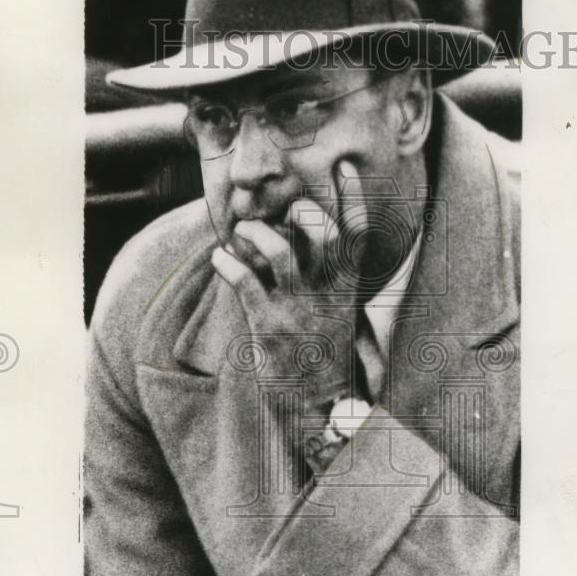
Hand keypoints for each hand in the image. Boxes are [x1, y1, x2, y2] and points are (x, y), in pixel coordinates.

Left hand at [211, 160, 361, 414]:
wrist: (319, 408)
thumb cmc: (325, 358)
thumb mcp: (341, 317)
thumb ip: (334, 283)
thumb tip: (320, 250)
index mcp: (346, 289)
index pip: (357, 236)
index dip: (353, 198)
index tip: (343, 166)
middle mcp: (325, 294)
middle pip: (323, 234)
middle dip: (303, 211)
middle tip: (285, 210)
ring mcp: (297, 309)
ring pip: (281, 252)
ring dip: (257, 233)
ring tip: (242, 233)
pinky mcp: (268, 327)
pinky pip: (245, 285)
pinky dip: (227, 265)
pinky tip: (219, 259)